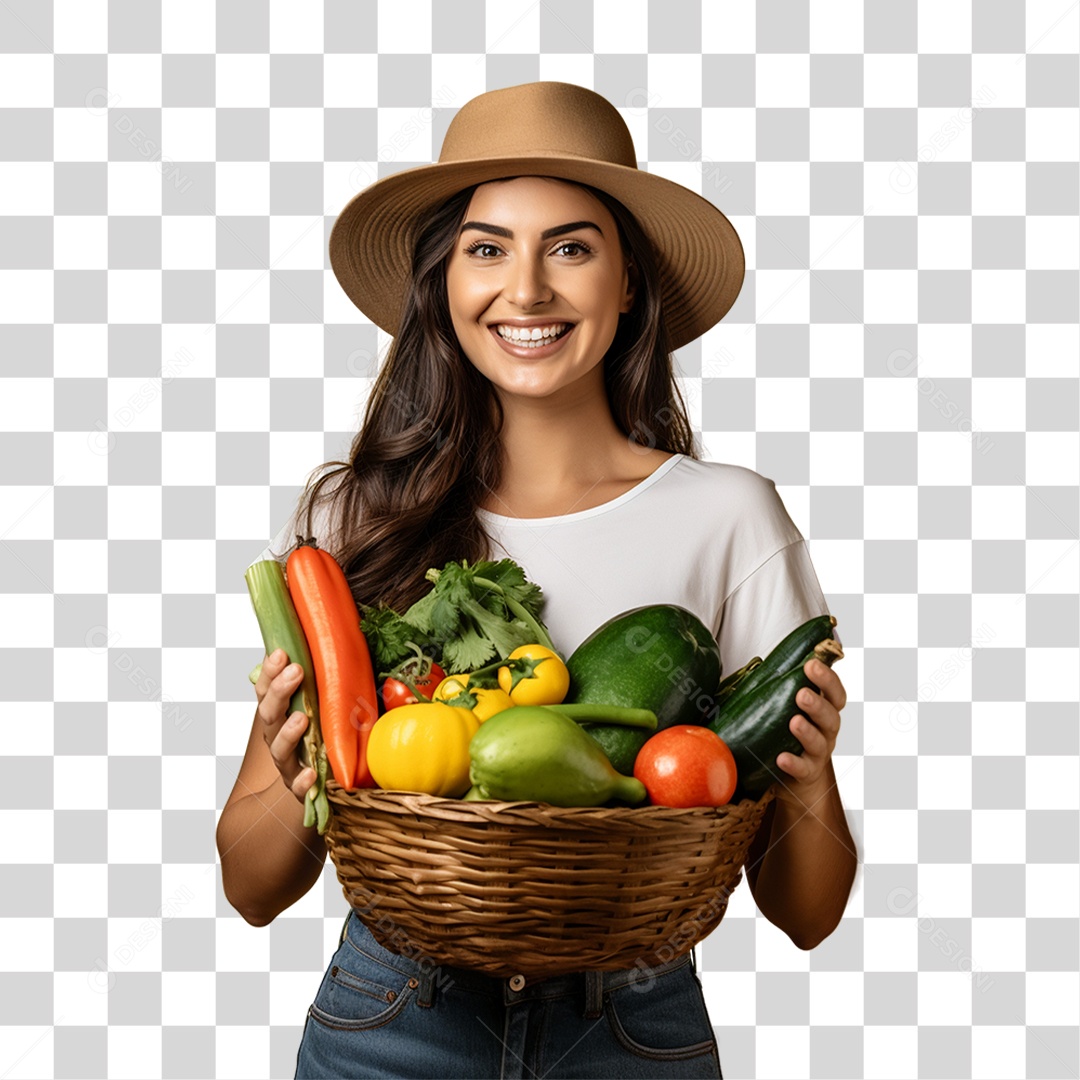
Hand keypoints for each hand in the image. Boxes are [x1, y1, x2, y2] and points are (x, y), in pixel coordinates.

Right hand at [254, 648, 317, 804]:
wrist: (312, 784)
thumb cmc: (321, 732)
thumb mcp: (325, 701)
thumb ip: (328, 677)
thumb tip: (343, 640)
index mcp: (280, 712)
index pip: (266, 689)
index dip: (270, 671)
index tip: (281, 652)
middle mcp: (277, 735)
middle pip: (269, 713)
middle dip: (280, 690)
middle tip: (296, 671)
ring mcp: (288, 763)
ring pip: (279, 748)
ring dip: (288, 732)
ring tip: (301, 718)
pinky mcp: (300, 789)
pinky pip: (298, 788)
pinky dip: (302, 782)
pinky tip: (312, 775)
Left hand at [773, 658, 846, 805]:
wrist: (796, 775)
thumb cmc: (789, 733)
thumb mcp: (787, 707)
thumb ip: (781, 688)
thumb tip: (757, 663)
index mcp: (823, 710)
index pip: (834, 693)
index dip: (828, 679)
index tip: (812, 664)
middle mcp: (826, 731)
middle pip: (831, 716)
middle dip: (817, 704)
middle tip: (802, 694)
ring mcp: (818, 753)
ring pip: (820, 742)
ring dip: (808, 731)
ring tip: (794, 722)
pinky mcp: (806, 773)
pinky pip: (803, 769)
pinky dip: (794, 763)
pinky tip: (782, 758)